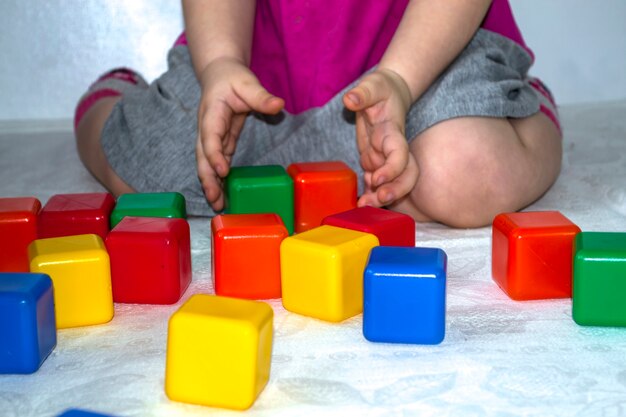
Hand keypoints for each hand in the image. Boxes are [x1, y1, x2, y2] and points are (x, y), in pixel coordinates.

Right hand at [195, 57, 283, 210]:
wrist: (219, 73)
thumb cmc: (232, 77)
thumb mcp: (247, 82)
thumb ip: (261, 96)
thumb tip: (278, 105)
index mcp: (211, 113)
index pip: (210, 137)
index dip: (214, 155)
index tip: (223, 170)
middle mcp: (207, 128)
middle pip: (203, 157)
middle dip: (208, 179)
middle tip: (215, 200)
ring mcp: (211, 136)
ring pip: (207, 163)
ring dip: (212, 184)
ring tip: (218, 205)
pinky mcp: (220, 141)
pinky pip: (217, 162)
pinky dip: (219, 178)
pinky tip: (224, 193)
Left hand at [343, 69, 418, 206]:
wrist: (387, 94)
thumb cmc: (381, 89)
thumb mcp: (373, 85)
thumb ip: (362, 92)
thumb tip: (350, 99)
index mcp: (393, 133)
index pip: (401, 154)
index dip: (393, 169)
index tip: (378, 178)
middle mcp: (392, 149)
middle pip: (406, 175)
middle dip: (396, 191)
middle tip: (380, 200)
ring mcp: (384, 158)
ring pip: (391, 183)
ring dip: (381, 197)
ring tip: (364, 206)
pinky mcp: (374, 162)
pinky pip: (376, 183)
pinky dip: (371, 194)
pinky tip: (360, 202)